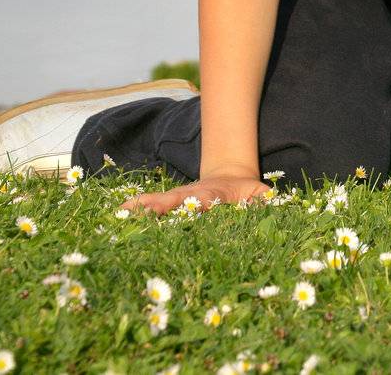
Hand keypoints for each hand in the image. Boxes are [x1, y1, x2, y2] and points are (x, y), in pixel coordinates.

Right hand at [119, 174, 273, 215]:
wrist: (232, 178)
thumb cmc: (247, 193)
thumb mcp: (261, 194)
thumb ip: (266, 200)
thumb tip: (271, 205)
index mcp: (214, 195)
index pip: (203, 202)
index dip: (196, 206)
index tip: (187, 209)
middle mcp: (193, 195)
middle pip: (174, 200)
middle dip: (159, 206)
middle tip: (141, 212)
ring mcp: (180, 198)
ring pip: (159, 200)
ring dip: (142, 207)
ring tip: (121, 214)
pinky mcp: (172, 203)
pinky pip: (153, 206)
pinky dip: (137, 209)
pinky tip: (119, 214)